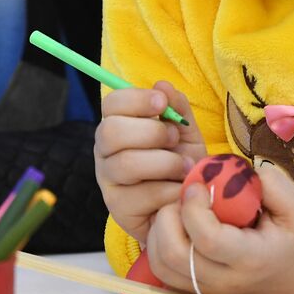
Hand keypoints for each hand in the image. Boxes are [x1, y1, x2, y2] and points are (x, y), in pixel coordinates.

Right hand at [95, 81, 206, 241]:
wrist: (189, 204)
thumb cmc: (181, 163)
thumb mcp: (185, 133)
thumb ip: (176, 108)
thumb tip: (162, 85)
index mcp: (117, 125)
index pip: (111, 104)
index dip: (136, 99)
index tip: (162, 103)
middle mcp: (104, 151)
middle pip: (111, 131)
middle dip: (151, 132)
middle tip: (175, 139)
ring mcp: (108, 181)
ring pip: (127, 163)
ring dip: (165, 163)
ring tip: (184, 167)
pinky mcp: (118, 208)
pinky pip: (143, 194)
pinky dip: (169, 189)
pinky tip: (179, 189)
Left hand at [145, 164, 293, 293]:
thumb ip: (272, 183)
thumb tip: (234, 169)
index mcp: (251, 258)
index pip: (208, 239)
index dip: (194, 207)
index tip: (198, 185)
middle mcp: (225, 281)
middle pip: (174, 254)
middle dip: (169, 217)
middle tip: (183, 198)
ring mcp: (207, 291)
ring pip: (161, 265)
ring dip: (160, 231)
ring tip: (179, 211)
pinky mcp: (195, 293)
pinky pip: (162, 272)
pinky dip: (159, 246)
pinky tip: (177, 228)